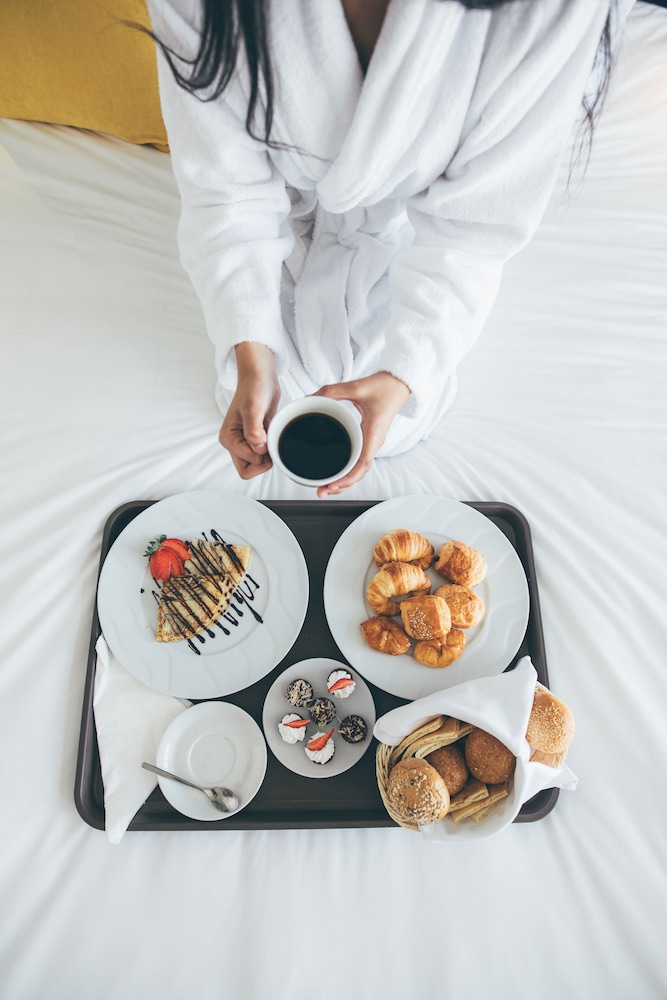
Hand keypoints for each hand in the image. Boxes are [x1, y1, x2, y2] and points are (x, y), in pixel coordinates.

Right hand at [218, 343, 279, 479]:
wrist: (261, 375)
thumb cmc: (254, 387)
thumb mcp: (253, 408)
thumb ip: (254, 431)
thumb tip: (259, 450)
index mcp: (228, 440)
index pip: (247, 467)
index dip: (261, 457)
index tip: (267, 437)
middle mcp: (235, 443)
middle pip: (250, 469)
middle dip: (264, 460)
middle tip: (271, 439)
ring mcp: (246, 442)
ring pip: (259, 463)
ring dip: (270, 452)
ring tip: (271, 432)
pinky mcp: (257, 437)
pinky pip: (266, 453)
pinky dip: (273, 446)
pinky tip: (273, 430)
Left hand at [312, 372, 410, 496]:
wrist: (399, 384)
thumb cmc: (384, 387)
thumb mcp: (356, 387)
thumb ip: (332, 391)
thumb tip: (310, 398)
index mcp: (373, 434)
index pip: (362, 465)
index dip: (347, 478)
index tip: (332, 484)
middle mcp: (373, 443)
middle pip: (358, 474)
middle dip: (340, 486)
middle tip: (320, 491)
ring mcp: (371, 443)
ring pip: (358, 471)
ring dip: (343, 482)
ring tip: (324, 488)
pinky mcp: (368, 440)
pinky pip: (358, 461)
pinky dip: (347, 472)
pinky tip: (334, 475)